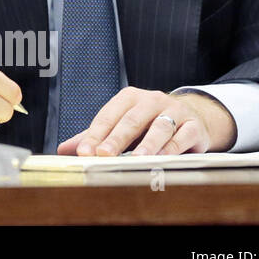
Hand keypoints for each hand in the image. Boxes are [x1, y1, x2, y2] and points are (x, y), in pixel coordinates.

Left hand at [56, 87, 236, 155]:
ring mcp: (175, 111)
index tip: (83, 152)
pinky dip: (172, 148)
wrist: (192, 118)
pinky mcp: (194, 126)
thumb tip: (64, 150)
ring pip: (159, 127)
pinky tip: (162, 160)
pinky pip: (183, 136)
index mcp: (129, 98)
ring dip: (147, 144)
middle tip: (103, 155)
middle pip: (131, 120)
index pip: (108, 116)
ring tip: (135, 159)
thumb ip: (96, 137)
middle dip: (116, 139)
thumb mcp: (122, 125)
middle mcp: (152, 100)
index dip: (95, 134)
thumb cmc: (149, 124)